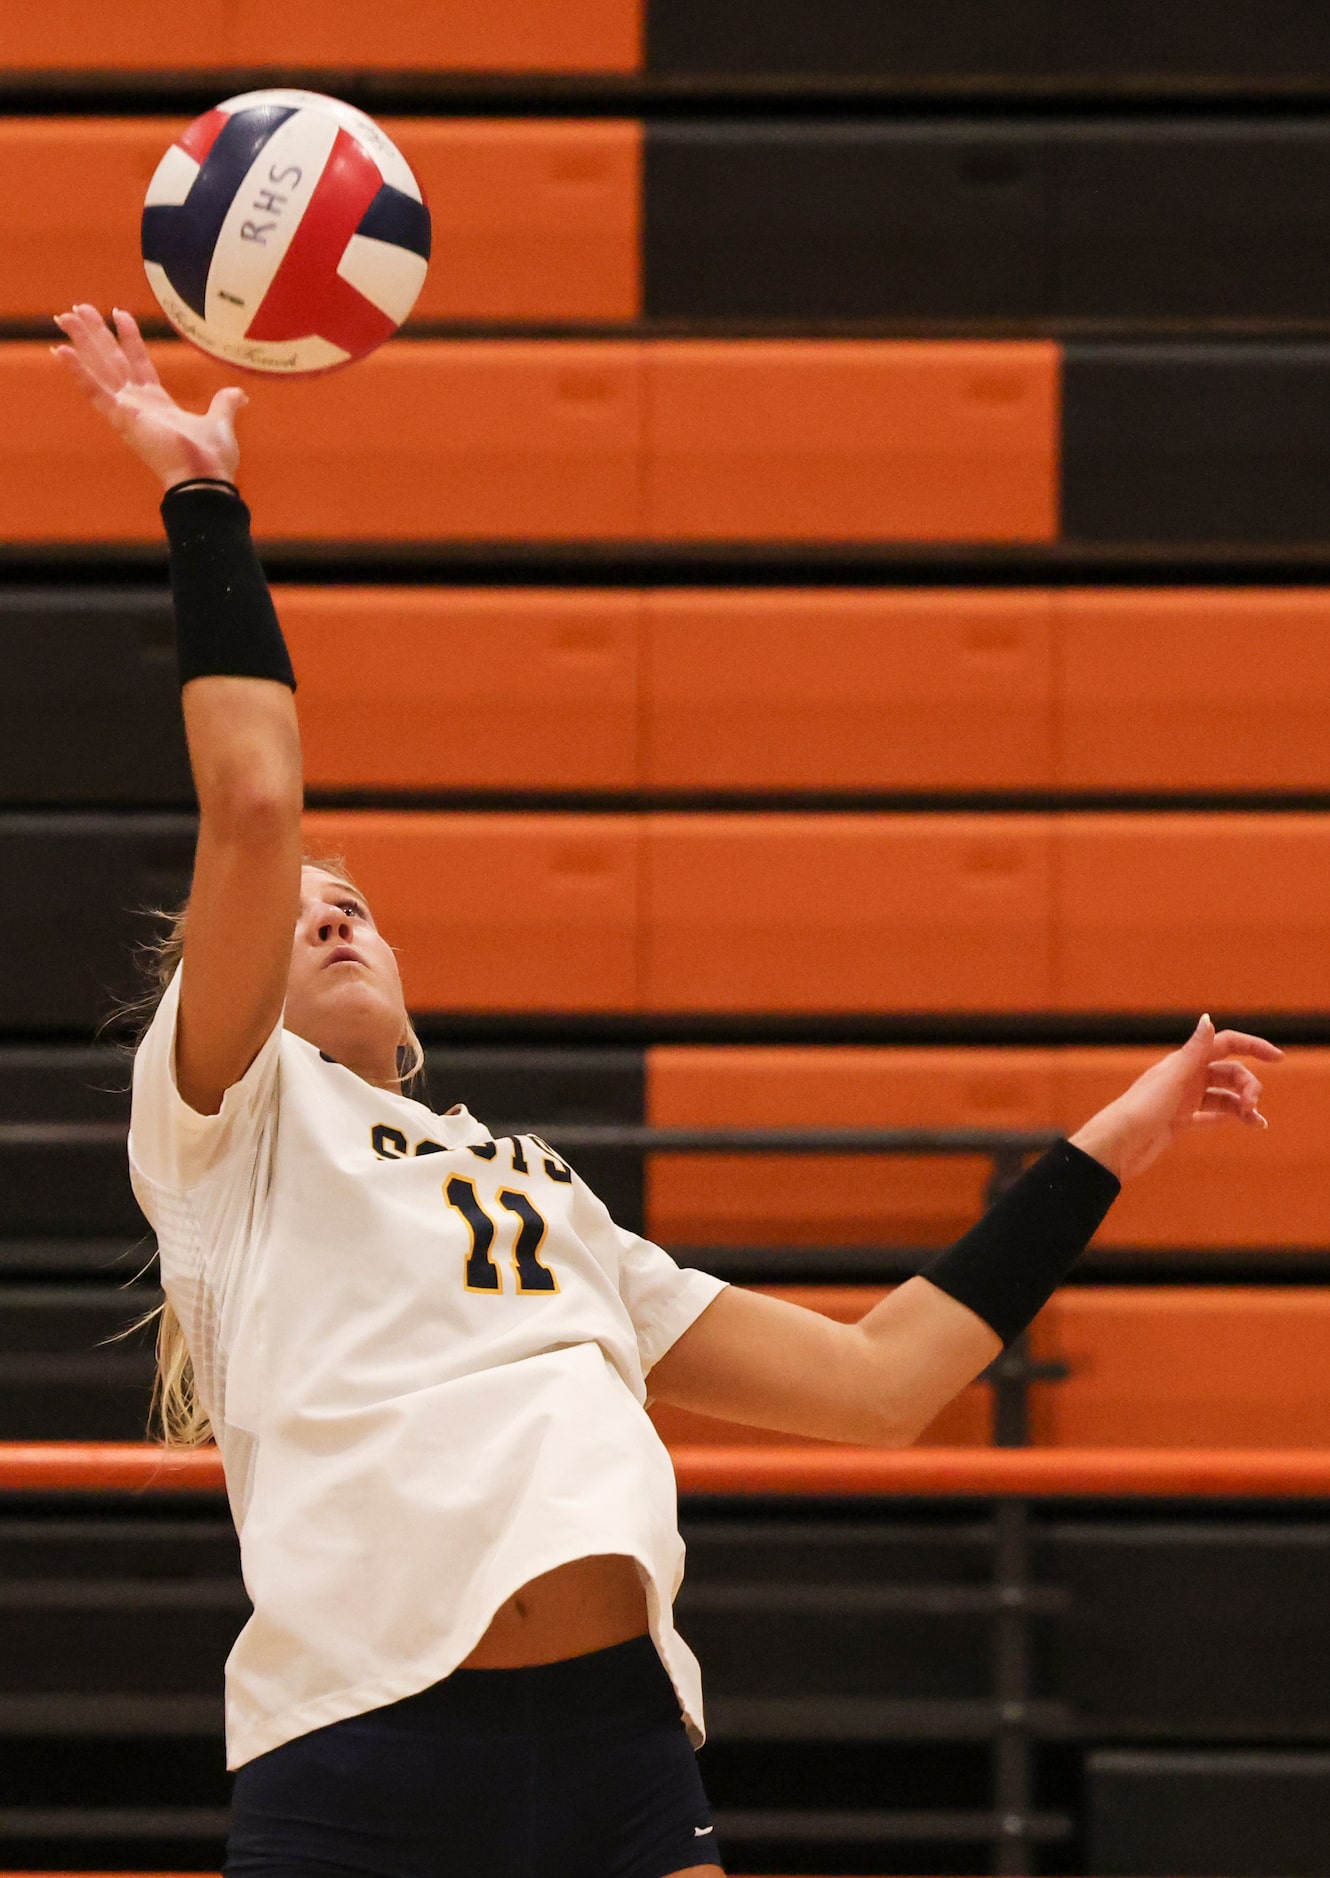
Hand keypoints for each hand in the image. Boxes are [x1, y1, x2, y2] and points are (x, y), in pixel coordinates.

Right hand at [51, 303, 246, 490]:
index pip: (138, 361)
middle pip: (112, 359)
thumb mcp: (219, 422)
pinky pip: (94, 391)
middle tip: (75, 309)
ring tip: (64, 316)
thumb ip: (224, 405)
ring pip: (99, 367)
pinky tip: (60, 351)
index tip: (118, 312)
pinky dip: (78, 372)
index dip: (129, 337)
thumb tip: (240, 394)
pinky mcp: (122, 418)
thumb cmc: (211, 460)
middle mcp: (137, 404)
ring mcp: (127, 410)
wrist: (206, 479)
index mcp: (157, 403)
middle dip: (95, 333)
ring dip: (82, 341)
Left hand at [1070, 1015, 1282, 1182]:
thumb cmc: (1141, 1109)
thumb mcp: (1172, 1079)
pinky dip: (1230, 1118)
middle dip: (1247, 1086)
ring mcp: (1184, 1100)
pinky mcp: (1180, 1121)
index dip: (1252, 1047)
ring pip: (1224, 1096)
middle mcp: (1185, 1077)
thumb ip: (1194, 1051)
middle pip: (1229, 1073)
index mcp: (1184, 1062)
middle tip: (1252, 1105)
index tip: (1278, 1057)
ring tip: (1257, 1121)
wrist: (1117, 1146)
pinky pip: (1212, 1115)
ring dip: (1243, 1105)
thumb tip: (1208, 1018)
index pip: (1225, 1044)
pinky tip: (1248, 1124)